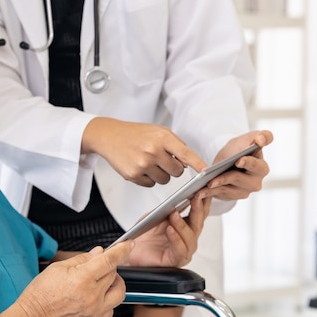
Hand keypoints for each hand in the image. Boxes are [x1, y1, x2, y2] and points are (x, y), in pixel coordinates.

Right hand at [15, 241, 133, 316]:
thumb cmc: (41, 295)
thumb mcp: (58, 268)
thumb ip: (82, 259)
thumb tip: (99, 253)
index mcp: (82, 279)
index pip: (109, 260)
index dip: (122, 250)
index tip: (128, 244)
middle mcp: (92, 296)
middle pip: (114, 274)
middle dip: (109, 266)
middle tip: (97, 266)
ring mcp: (95, 311)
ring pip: (119, 293)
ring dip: (113, 283)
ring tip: (101, 282)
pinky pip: (111, 308)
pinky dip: (107, 300)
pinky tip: (95, 297)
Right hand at [82, 117, 207, 186]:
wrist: (109, 136)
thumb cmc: (136, 133)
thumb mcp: (158, 131)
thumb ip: (175, 145)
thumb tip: (188, 163)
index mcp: (162, 138)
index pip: (185, 153)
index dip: (198, 164)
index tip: (207, 173)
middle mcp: (153, 151)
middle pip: (177, 171)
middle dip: (173, 168)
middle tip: (162, 159)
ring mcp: (142, 164)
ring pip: (165, 180)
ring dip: (160, 174)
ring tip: (148, 162)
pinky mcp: (133, 175)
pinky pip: (150, 184)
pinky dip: (148, 178)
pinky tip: (139, 166)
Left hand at [125, 194, 210, 266]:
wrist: (129, 249)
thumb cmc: (143, 233)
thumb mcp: (155, 215)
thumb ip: (167, 208)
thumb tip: (178, 198)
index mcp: (185, 226)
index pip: (199, 213)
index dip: (203, 201)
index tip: (202, 189)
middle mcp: (187, 239)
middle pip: (198, 224)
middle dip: (198, 209)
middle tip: (195, 197)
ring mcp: (183, 250)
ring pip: (190, 237)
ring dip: (182, 224)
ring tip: (174, 214)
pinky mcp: (175, 261)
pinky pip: (180, 250)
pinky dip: (176, 239)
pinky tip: (170, 230)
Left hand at [199, 130, 272, 200]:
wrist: (226, 159)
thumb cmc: (239, 149)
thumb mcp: (248, 139)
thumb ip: (261, 136)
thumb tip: (261, 139)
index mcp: (261, 168)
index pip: (257, 166)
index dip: (249, 163)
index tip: (238, 161)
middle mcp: (255, 183)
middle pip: (240, 179)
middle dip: (226, 178)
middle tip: (215, 178)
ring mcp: (243, 191)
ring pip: (228, 190)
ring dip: (216, 187)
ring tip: (205, 184)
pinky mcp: (231, 196)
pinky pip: (219, 195)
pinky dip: (209, 193)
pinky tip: (199, 192)